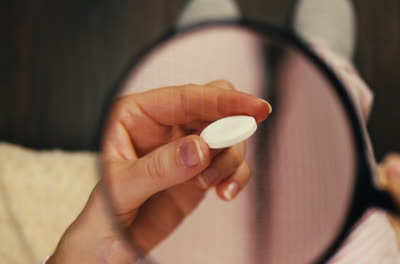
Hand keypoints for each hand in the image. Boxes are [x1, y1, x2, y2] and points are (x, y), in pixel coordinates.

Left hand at [48, 80, 270, 262]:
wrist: (109, 249)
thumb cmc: (102, 215)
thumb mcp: (120, 189)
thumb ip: (159, 167)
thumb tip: (200, 148)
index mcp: (137, 115)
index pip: (186, 97)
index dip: (223, 101)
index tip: (254, 108)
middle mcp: (164, 127)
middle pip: (213, 109)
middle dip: (230, 127)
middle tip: (229, 149)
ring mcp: (185, 149)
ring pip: (227, 136)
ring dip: (229, 159)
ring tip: (210, 184)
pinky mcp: (200, 172)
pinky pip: (230, 164)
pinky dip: (236, 176)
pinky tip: (224, 193)